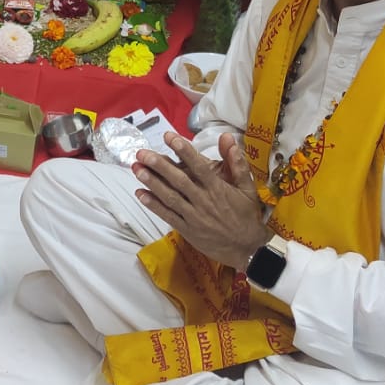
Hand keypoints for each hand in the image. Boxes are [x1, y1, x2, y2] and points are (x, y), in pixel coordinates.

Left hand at [135, 132, 269, 269]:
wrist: (247, 248)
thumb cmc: (247, 216)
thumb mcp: (248, 188)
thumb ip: (237, 162)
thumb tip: (227, 137)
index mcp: (218, 188)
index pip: (198, 166)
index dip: (183, 150)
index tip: (168, 136)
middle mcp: (203, 201)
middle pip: (178, 180)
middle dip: (159, 165)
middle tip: (141, 153)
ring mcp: (194, 216)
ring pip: (170, 197)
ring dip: (152, 183)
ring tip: (137, 169)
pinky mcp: (187, 229)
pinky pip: (168, 216)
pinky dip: (153, 205)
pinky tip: (140, 194)